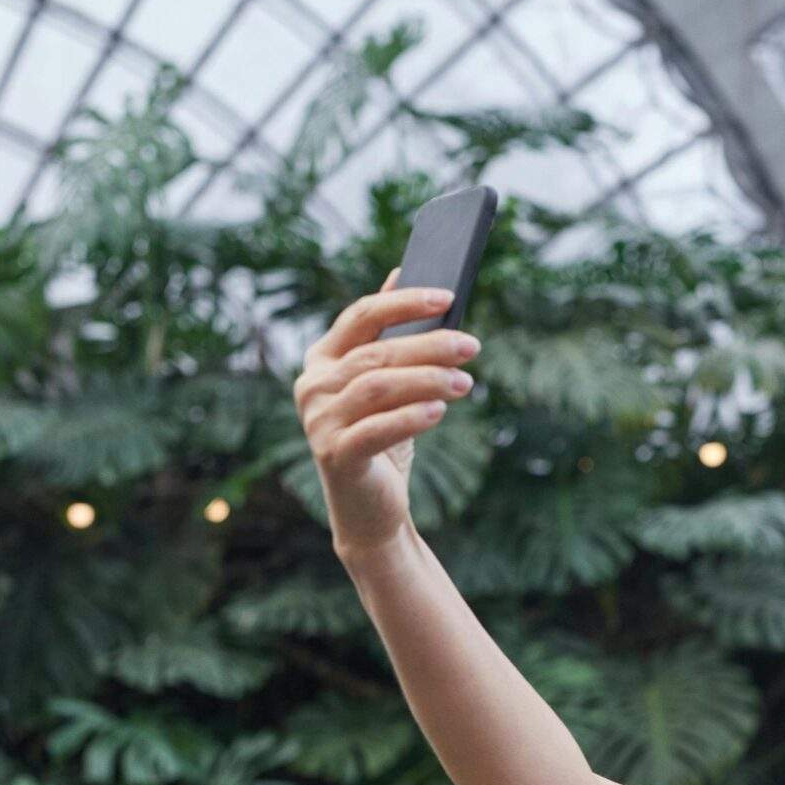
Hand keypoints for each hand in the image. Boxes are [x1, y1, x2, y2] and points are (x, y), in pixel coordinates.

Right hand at [292, 266, 480, 562]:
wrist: (371, 511)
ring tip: (467, 382)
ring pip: (377, 386)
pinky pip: (375, 429)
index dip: (404, 302)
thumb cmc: (384, 440)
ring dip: (427, 380)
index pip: (362, 316)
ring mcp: (318, 422)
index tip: (448, 295)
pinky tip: (440, 410)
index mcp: (323, 359)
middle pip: (376, 352)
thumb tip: (403, 273)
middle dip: (429, 345)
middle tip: (472, 346)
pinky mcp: (334, 456)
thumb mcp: (390, 385)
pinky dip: (410, 417)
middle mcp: (312, 386)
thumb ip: (390, 334)